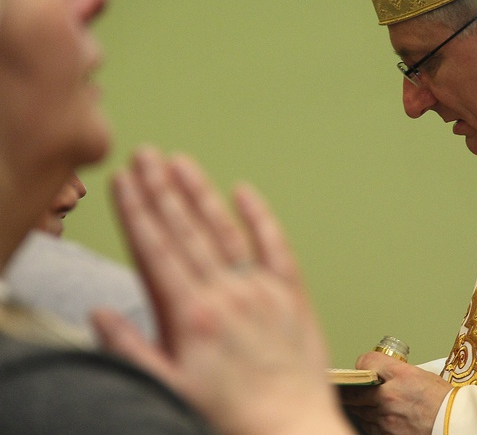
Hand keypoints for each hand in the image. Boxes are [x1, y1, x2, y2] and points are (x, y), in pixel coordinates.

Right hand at [93, 146, 351, 434]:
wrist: (289, 429)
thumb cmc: (231, 417)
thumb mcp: (166, 392)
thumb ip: (130, 351)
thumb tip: (99, 315)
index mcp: (191, 315)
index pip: (156, 249)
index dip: (136, 210)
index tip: (124, 181)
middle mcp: (226, 294)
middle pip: (186, 230)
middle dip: (161, 189)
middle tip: (146, 155)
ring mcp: (261, 290)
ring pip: (224, 230)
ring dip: (200, 193)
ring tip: (180, 163)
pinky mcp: (292, 294)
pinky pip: (275, 245)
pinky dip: (259, 216)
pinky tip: (245, 192)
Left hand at [340, 351, 452, 434]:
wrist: (454, 423)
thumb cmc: (443, 400)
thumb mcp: (420, 374)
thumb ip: (396, 372)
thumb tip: (378, 371)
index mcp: (400, 375)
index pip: (367, 361)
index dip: (363, 364)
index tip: (362, 368)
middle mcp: (389, 396)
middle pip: (355, 391)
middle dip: (352, 389)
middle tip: (349, 388)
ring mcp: (386, 418)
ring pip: (359, 410)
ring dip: (360, 406)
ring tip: (365, 403)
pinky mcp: (386, 434)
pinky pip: (368, 427)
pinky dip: (370, 422)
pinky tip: (377, 418)